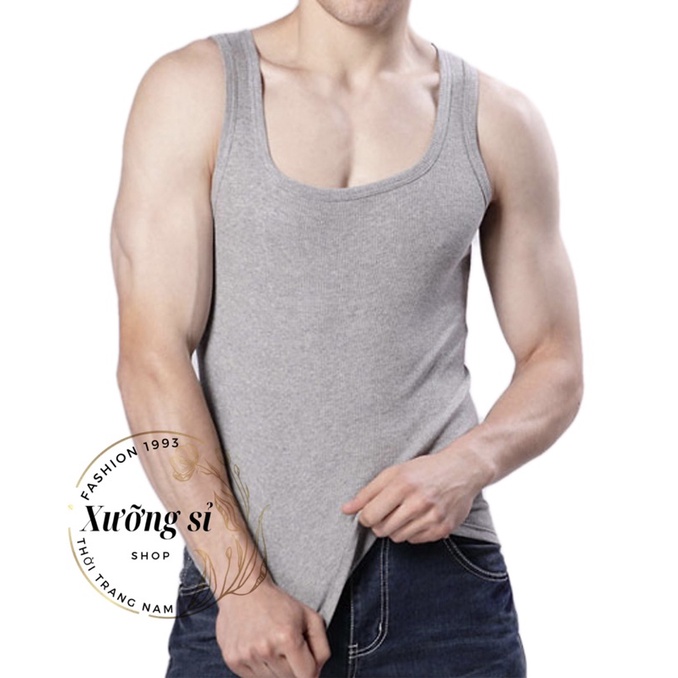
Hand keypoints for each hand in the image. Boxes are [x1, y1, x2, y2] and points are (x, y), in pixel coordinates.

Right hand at [216, 579, 330, 677]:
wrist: (244, 590)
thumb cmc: (277, 602)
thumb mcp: (309, 616)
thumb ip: (321, 647)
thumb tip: (317, 674)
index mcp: (287, 637)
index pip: (307, 676)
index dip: (311, 670)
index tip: (307, 661)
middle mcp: (266, 648)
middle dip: (293, 667)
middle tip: (287, 647)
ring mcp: (247, 656)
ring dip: (275, 668)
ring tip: (272, 645)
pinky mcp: (233, 660)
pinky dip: (260, 668)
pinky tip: (259, 649)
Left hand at [341, 445, 491, 543]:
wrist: (462, 470)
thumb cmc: (424, 470)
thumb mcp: (394, 473)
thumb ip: (368, 492)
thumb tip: (345, 510)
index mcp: (402, 484)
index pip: (370, 515)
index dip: (365, 516)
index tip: (369, 512)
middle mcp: (418, 502)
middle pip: (382, 529)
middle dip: (379, 523)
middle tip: (387, 511)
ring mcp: (432, 517)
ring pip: (397, 537)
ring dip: (395, 528)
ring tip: (404, 513)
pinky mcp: (443, 529)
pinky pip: (415, 541)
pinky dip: (412, 532)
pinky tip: (418, 518)